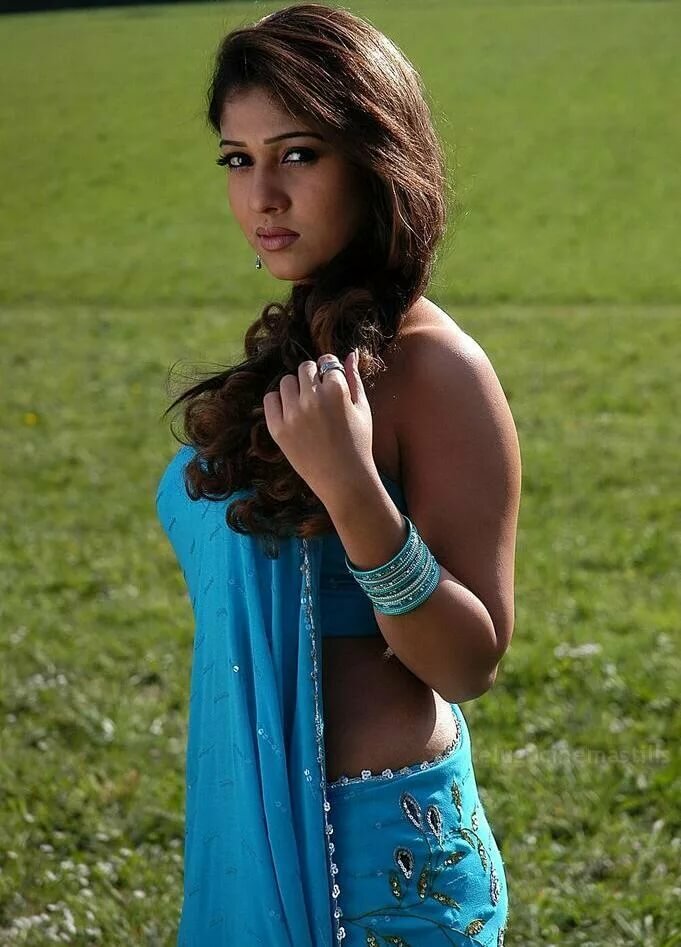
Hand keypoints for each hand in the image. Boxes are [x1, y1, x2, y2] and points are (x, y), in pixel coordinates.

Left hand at [262, 349, 375, 505]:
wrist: (344, 479)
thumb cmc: (358, 444)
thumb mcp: (363, 408)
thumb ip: (354, 378)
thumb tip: (350, 353)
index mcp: (336, 390)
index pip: (326, 361)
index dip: (330, 372)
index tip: (331, 384)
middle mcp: (312, 398)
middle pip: (305, 368)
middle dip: (312, 377)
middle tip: (319, 397)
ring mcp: (293, 414)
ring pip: (286, 381)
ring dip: (296, 388)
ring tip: (306, 406)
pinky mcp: (278, 429)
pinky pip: (270, 399)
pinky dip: (278, 402)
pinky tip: (291, 413)